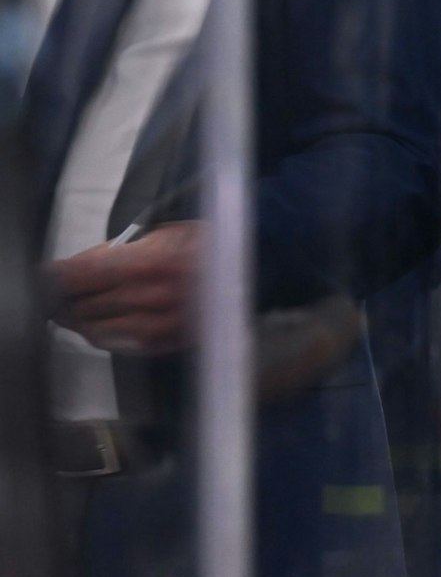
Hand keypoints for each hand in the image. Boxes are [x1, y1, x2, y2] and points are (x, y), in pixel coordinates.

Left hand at [46, 222, 201, 354]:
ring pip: (96, 330)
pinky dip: (104, 335)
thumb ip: (122, 252)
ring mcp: (160, 324)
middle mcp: (151, 297)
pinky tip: (101, 325)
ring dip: (80, 320)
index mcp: (148, 261)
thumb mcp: (165, 232)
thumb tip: (80, 269)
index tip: (43, 278)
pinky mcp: (169, 342)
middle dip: (64, 300)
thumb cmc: (210, 242)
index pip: (78, 276)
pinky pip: (121, 344)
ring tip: (74, 311)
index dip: (53, 278)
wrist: (260, 269)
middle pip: (82, 306)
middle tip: (55, 295)